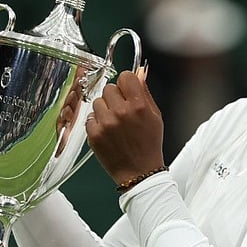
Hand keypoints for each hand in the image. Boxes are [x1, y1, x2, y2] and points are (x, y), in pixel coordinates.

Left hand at [86, 67, 165, 186]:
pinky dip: (97, 123)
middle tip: (122, 110)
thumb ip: (146, 94)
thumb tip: (139, 74)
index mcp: (139, 106)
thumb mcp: (156, 117)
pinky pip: (90, 118)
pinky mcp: (94, 134)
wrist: (140, 172)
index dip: (126, 82)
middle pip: (109, 88)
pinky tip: (107, 132)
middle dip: (115, 97)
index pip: (125, 77)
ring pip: (97, 102)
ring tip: (114, 123)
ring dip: (104, 109)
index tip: (127, 89)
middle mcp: (121, 112)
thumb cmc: (149, 145)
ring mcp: (105, 123)